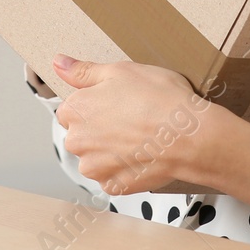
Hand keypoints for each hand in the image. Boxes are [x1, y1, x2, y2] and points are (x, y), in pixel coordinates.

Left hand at [51, 55, 216, 195]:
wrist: (190, 135)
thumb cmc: (160, 99)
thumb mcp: (120, 71)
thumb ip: (83, 71)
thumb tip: (59, 63)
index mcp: (75, 110)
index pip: (72, 109)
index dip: (95, 105)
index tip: (116, 103)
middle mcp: (77, 141)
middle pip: (81, 135)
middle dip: (100, 129)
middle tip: (131, 119)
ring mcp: (95, 168)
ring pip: (96, 158)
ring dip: (111, 152)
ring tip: (139, 138)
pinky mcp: (113, 186)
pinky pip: (113, 177)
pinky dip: (125, 169)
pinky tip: (143, 156)